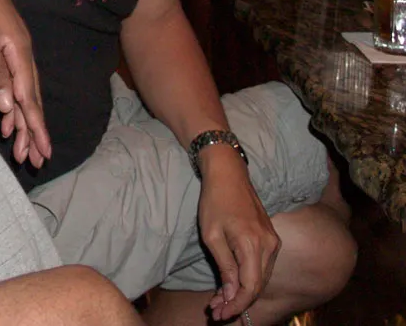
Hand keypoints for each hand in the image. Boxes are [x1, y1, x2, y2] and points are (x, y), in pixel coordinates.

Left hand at [0, 0, 50, 167]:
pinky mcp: (7, 52)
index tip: (40, 149)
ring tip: (26, 151)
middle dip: (34, 130)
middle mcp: (22, 55)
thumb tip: (6, 105)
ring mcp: (16, 53)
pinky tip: (10, 121)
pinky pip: (16, 84)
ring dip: (25, 122)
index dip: (33, 124)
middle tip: (38, 160)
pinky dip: (15, 105)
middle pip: (31, 99)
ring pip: (25, 94)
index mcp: (18, 51)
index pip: (27, 95)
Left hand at [198, 147, 279, 321]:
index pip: (250, 287)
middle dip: (237, 302)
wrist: (228, 173)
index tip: (220, 314)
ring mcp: (273, 241)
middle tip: (216, 311)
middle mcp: (269, 245)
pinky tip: (232, 283)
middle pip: (258, 285)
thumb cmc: (215, 201)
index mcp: (252, 244)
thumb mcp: (211, 235)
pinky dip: (248, 277)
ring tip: (220, 301)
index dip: (236, 305)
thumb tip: (233, 295)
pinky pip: (262, 265)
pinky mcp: (271, 238)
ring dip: (243, 292)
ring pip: (261, 277)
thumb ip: (225, 266)